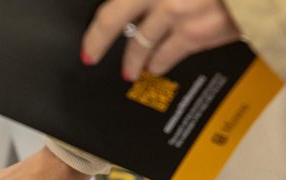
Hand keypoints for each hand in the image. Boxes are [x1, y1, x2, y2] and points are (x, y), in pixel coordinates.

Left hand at [81, 0, 240, 80]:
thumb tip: (150, 7)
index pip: (117, 2)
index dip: (99, 21)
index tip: (91, 29)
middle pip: (112, 18)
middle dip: (97, 40)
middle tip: (91, 54)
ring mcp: (175, 12)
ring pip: (140, 41)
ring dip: (133, 57)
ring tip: (130, 68)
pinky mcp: (194, 34)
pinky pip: (167, 55)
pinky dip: (159, 63)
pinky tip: (156, 67)